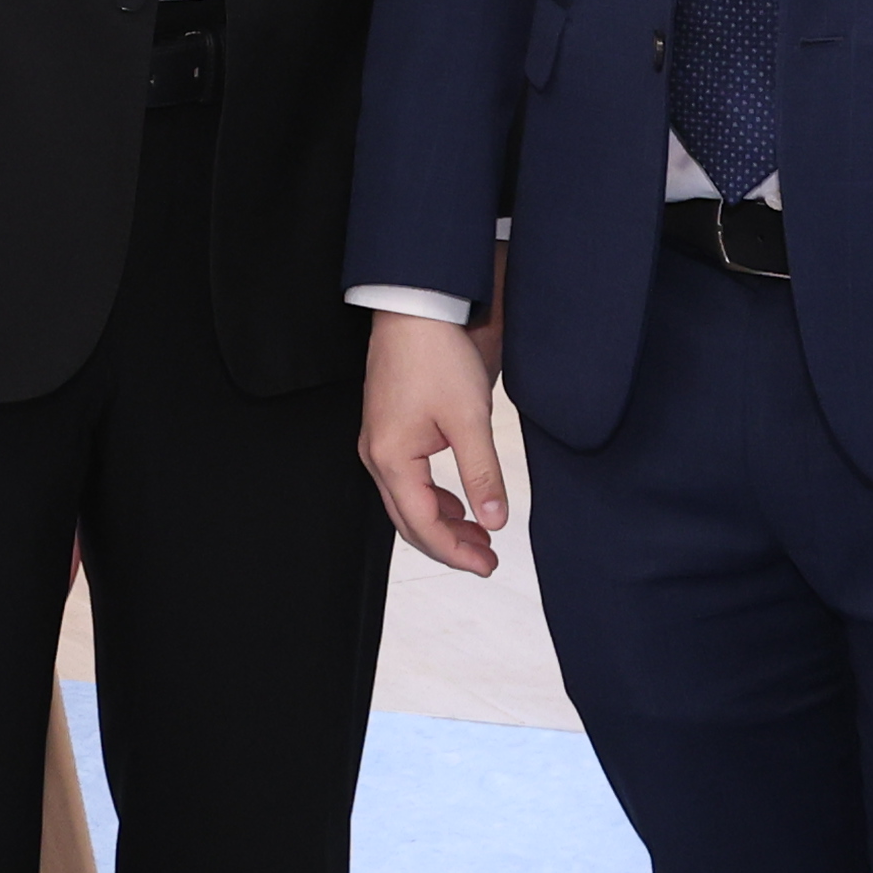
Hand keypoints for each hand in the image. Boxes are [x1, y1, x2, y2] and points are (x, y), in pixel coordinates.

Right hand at [360, 306, 513, 576]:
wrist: (415, 307)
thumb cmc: (437, 356)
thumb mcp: (469, 419)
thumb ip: (482, 474)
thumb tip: (496, 520)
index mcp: (392, 458)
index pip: (423, 525)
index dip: (456, 552)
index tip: (488, 565)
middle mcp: (377, 456)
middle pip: (409, 521)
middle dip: (448, 545)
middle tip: (487, 560)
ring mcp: (378, 443)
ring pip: (406, 502)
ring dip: (441, 523)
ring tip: (479, 536)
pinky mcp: (388, 430)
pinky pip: (405, 481)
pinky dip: (432, 500)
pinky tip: (456, 502)